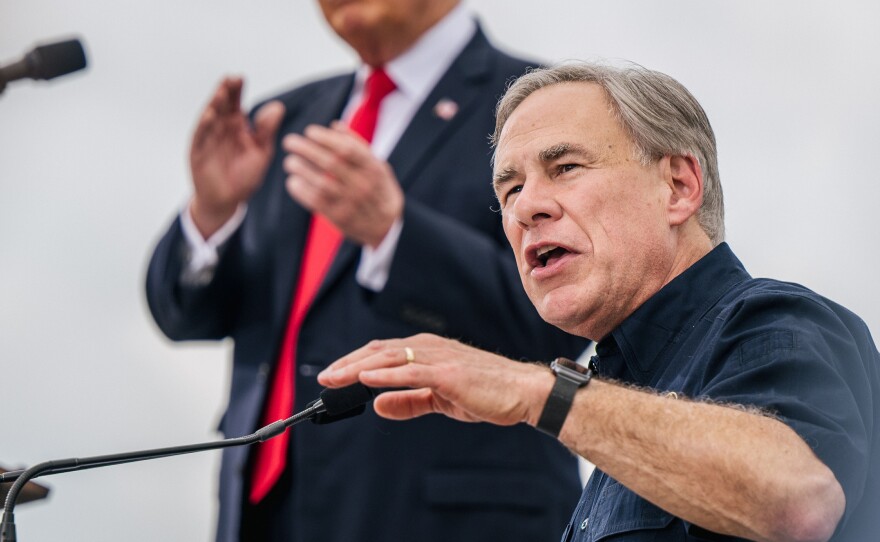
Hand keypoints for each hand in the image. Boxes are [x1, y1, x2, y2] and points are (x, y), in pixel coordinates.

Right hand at [189, 77, 284, 237]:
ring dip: (214, 105)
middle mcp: (220, 128)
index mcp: (236, 126)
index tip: (240, 78)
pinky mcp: (198, 152)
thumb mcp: (261, 152)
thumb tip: (278, 106)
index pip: (235, 103)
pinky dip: (204, 125)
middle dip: (225, 92)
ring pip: (210, 118)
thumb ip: (267, 130)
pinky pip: (200, 136)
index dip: (236, 90)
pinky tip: (210, 114)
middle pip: (221, 106)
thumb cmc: (244, 176)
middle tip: (230, 79)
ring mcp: (207, 139)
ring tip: (221, 92)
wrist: (228, 201)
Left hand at [282, 122, 403, 247]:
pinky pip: (315, 201)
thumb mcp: (377, 165)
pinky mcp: (339, 217)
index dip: (325, 138)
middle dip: (306, 149)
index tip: (309, 131)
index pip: (346, 149)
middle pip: (330, 163)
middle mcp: (363, 185)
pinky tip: (293, 181)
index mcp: (372, 168)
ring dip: (300, 169)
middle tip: (289, 142)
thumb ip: (357, 146)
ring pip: (320, 182)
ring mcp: (351, 203)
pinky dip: (301, 190)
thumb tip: (334, 125)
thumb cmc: (378, 188)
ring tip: (290, 162)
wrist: (386, 225)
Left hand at [318, 334, 554, 425]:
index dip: (355, 362)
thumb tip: (376, 405)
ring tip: (333, 379)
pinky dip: (385, 374)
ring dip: (358, 368)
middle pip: (379, 351)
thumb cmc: (486, 392)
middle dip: (348, 364)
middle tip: (323, 379)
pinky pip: (411, 372)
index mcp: (427, 350)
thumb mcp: (439, 400)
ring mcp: (439, 358)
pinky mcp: (448, 373)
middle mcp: (429, 347)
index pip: (382, 352)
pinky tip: (366, 380)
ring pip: (389, 358)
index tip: (332, 376)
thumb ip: (408, 401)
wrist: (523, 393)